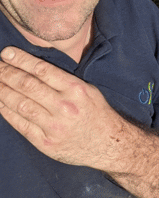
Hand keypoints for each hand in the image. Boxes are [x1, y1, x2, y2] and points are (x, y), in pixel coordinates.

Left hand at [0, 47, 128, 169]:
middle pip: (28, 85)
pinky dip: (7, 111)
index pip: (42, 70)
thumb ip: (64, 80)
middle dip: (7, 73)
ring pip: (20, 104)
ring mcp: (53, 126)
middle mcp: (64, 106)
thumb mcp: (88, 90)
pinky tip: (0, 102)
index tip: (7, 53)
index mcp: (76, 89)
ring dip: (2, 91)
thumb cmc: (97, 113)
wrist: (108, 144)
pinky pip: (20, 124)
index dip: (21, 60)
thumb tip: (35, 68)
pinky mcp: (45, 142)